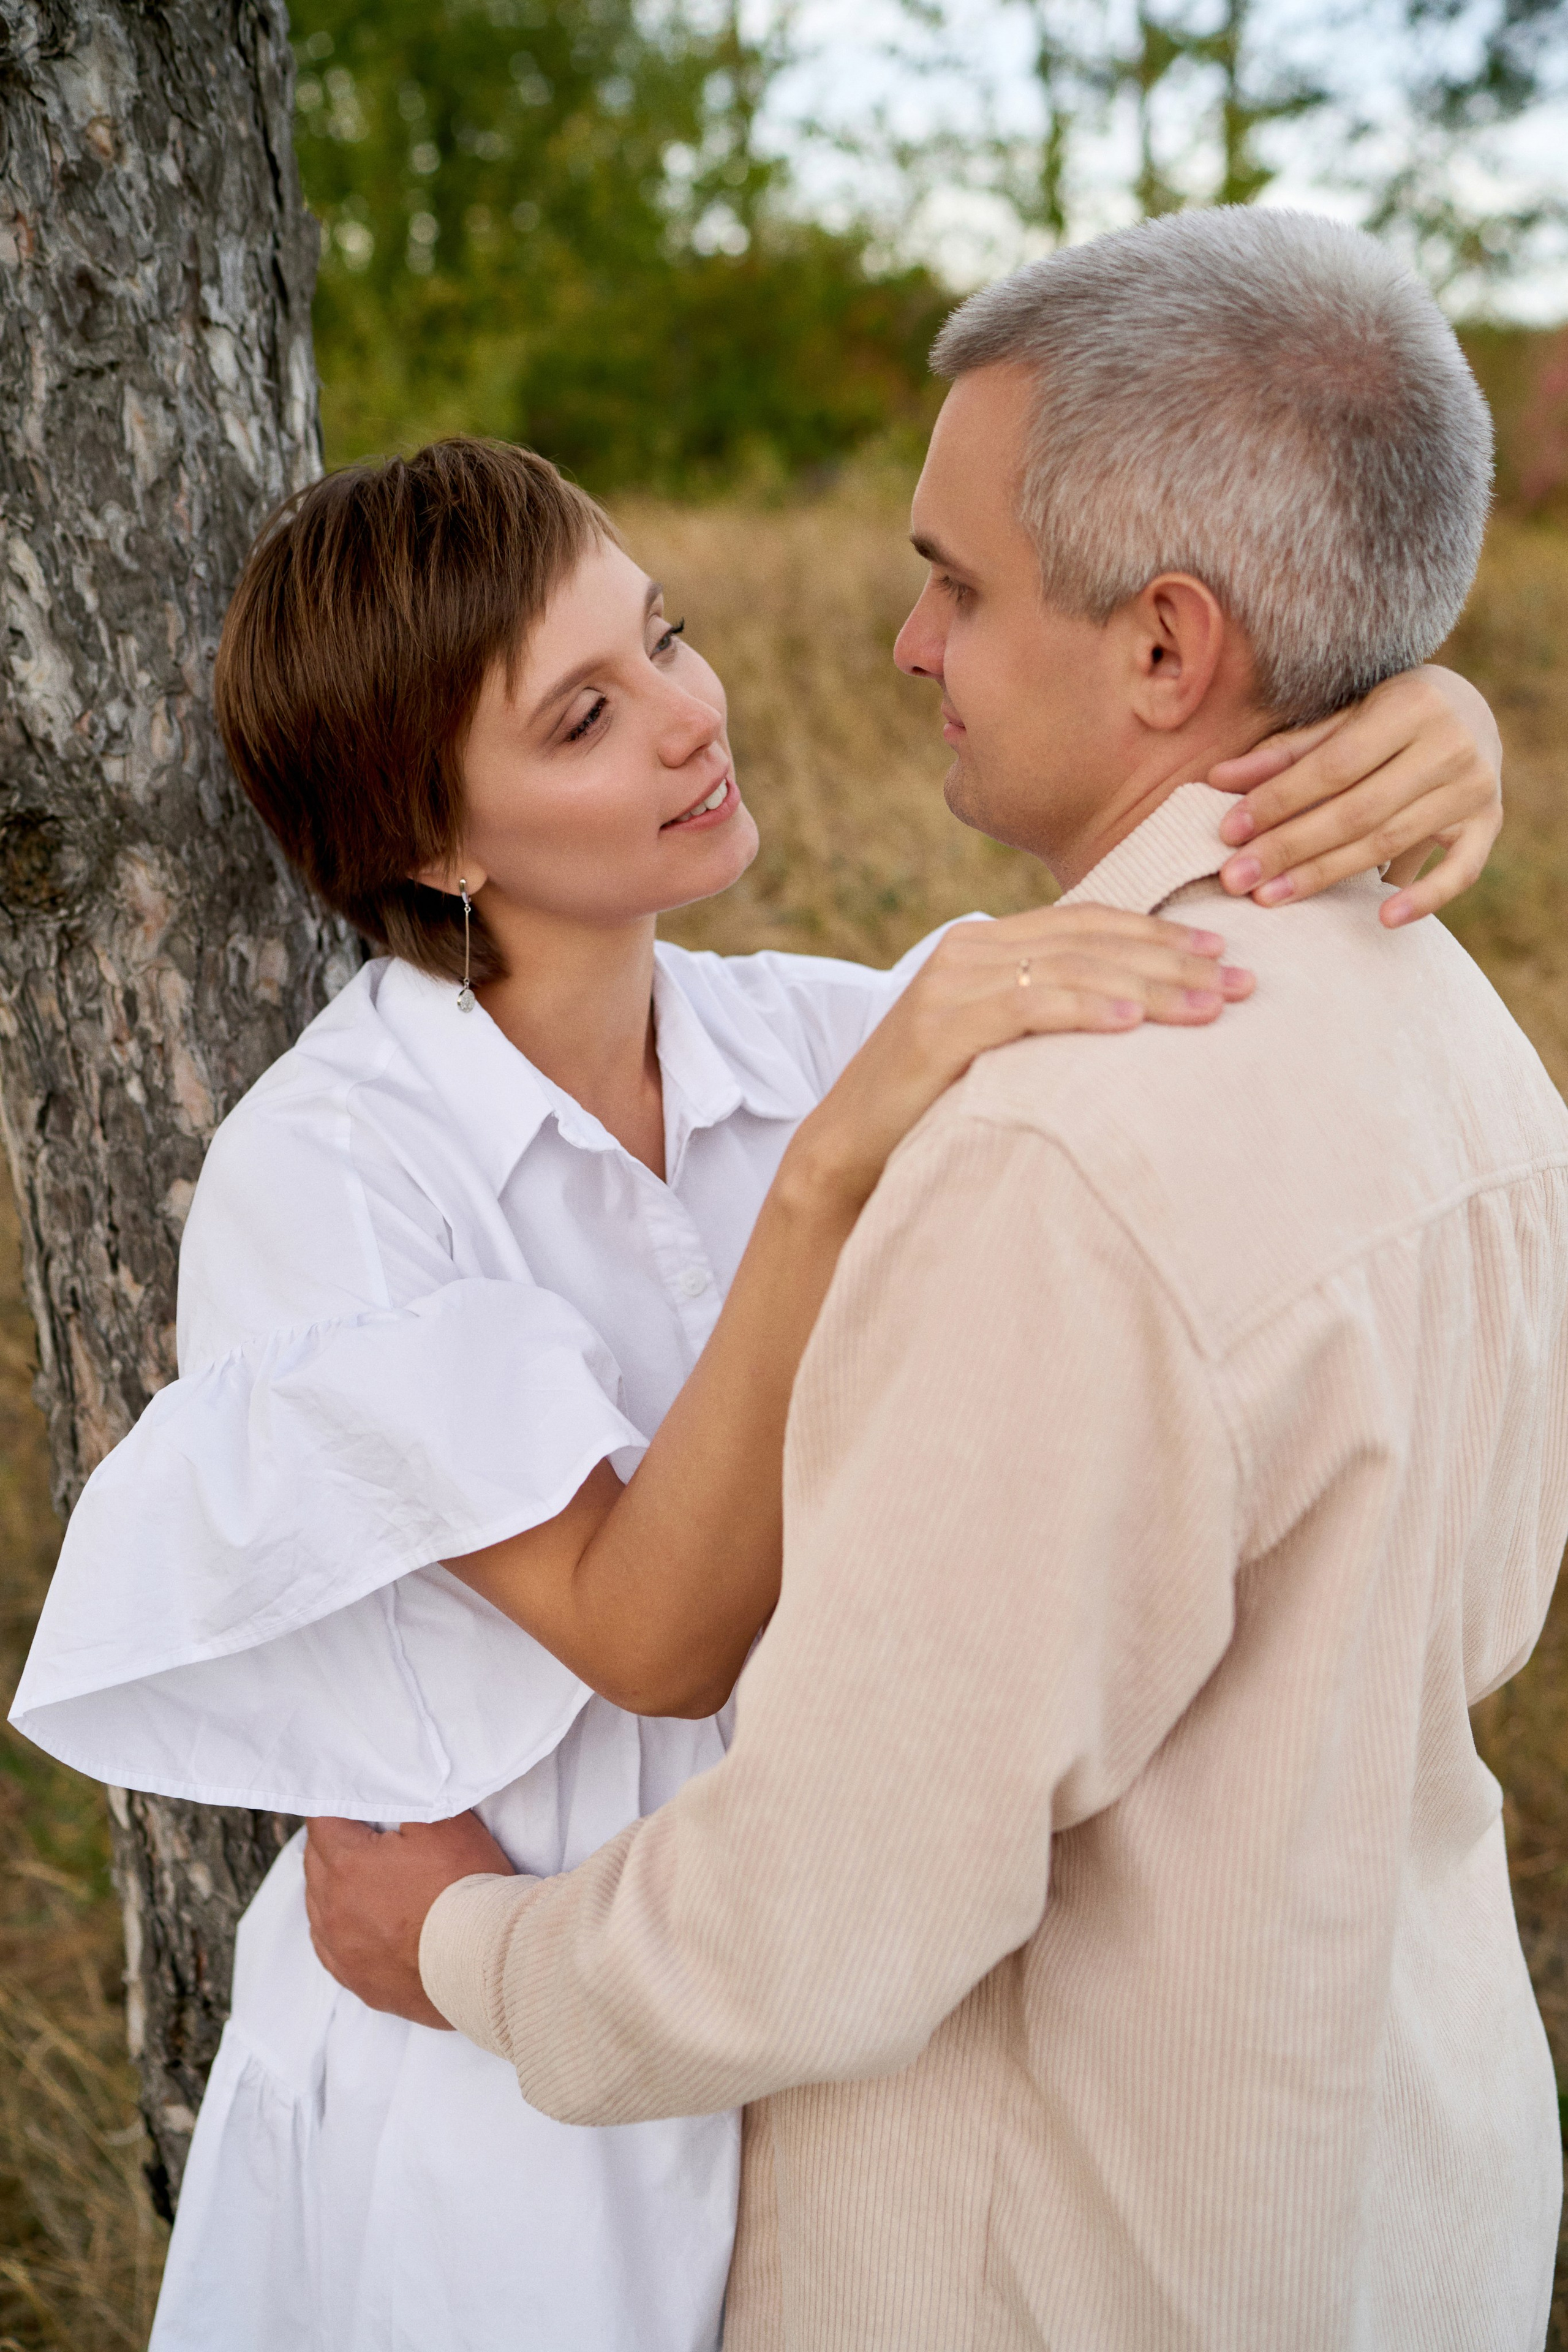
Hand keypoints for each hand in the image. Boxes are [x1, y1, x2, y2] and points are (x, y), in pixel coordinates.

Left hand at [304, 1812, 512, 2028]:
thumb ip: (409, 1801)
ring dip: (333, 1886)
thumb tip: (391, 1795)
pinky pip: (330, 1947)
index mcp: (347, 1865)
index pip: (322, 1822)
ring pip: (318, 1906)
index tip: (354, 1802)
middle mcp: (332, 1910)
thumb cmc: (466, 1888)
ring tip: (362, 1876)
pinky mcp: (356, 1981)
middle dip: (333, 1842)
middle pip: (315, 1862)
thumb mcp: (446, 1824)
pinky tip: (357, 1922)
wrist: (487, 1962)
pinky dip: (339, 1928)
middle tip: (360, 1831)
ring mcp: (341, 1951)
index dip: (339, 1806)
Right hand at [785, 904, 1252, 1213]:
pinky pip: (1027, 1006)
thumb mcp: (997, 1045)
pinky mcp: (939, 1023)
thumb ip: (1044, 1013)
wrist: (847, 1150)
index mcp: (986, 943)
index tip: (1223, 953)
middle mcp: (969, 948)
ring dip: (1148, 986)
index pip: (1089, 923)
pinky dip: (1084, 1009)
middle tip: (1240, 982)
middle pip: (1091, 941)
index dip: (1159, 934)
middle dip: (1172, 961)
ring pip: (1070, 968)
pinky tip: (1132, 1022)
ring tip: (1207, 1006)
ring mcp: (951, 981)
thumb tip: (1133, 1017)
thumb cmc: (931, 1105)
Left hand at [1208, 665, 1501, 927]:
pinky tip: (1382, 918)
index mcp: (1413, 706)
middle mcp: (1452, 745)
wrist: (1472, 712)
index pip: (1333, 766)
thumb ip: (1287, 752)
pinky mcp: (1489, 824)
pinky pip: (1461, 871)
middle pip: (1357, 811)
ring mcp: (1475, 788)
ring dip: (1325, 875)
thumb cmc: (1389, 717)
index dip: (1278, 801)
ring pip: (1391, 842)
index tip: (1228, 832)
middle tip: (1236, 878)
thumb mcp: (1344, 719)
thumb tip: (1217, 779)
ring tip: (1270, 897)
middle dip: (1290, 847)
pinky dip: (1425, 898)